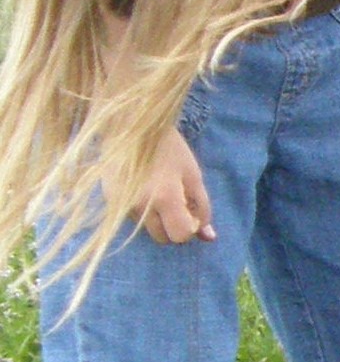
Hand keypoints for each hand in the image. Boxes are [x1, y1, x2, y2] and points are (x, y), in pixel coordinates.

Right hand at [130, 128, 213, 244]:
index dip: (189, 227)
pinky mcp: (108, 197)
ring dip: (157, 219)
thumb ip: (202, 208)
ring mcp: (121, 202)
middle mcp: (140, 205)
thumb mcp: (193, 176)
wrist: (130, 123)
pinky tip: (143, 188)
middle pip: (162, 237)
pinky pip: (131, 215)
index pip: (180, 236)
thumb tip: (209, 237)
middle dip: (173, 226)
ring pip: (146, 228)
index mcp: (164, 198)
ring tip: (159, 192)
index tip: (189, 211)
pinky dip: (141, 209)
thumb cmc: (168, 147)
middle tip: (177, 203)